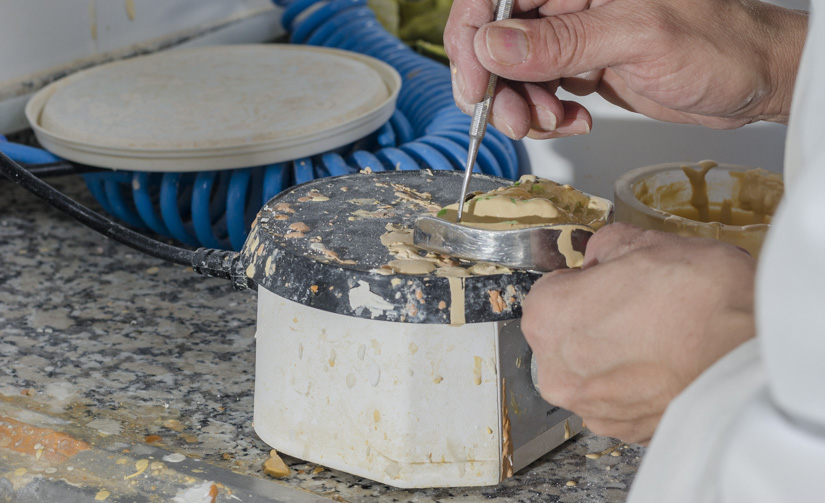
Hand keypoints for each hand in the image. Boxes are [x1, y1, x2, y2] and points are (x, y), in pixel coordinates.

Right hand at [444, 0, 806, 138]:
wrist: (752, 80)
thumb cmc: (718, 43)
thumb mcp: (635, 39)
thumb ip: (561, 43)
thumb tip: (492, 46)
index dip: (472, 38)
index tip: (475, 85)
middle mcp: (569, 1)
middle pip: (497, 38)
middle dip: (498, 85)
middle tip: (516, 120)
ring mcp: (573, 34)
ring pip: (513, 71)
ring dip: (524, 106)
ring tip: (555, 121)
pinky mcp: (581, 64)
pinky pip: (539, 91)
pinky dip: (547, 115)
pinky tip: (574, 120)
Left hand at [521, 223, 755, 443]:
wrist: (754, 352)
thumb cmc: (700, 295)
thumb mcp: (644, 243)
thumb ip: (605, 248)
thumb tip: (600, 255)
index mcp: (548, 317)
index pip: (548, 293)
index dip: (578, 283)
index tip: (602, 281)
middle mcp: (558, 370)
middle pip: (562, 337)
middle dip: (589, 321)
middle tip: (633, 308)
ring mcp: (591, 406)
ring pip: (588, 372)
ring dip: (610, 357)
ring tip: (654, 338)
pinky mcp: (625, 430)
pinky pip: (615, 401)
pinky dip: (632, 386)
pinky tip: (663, 365)